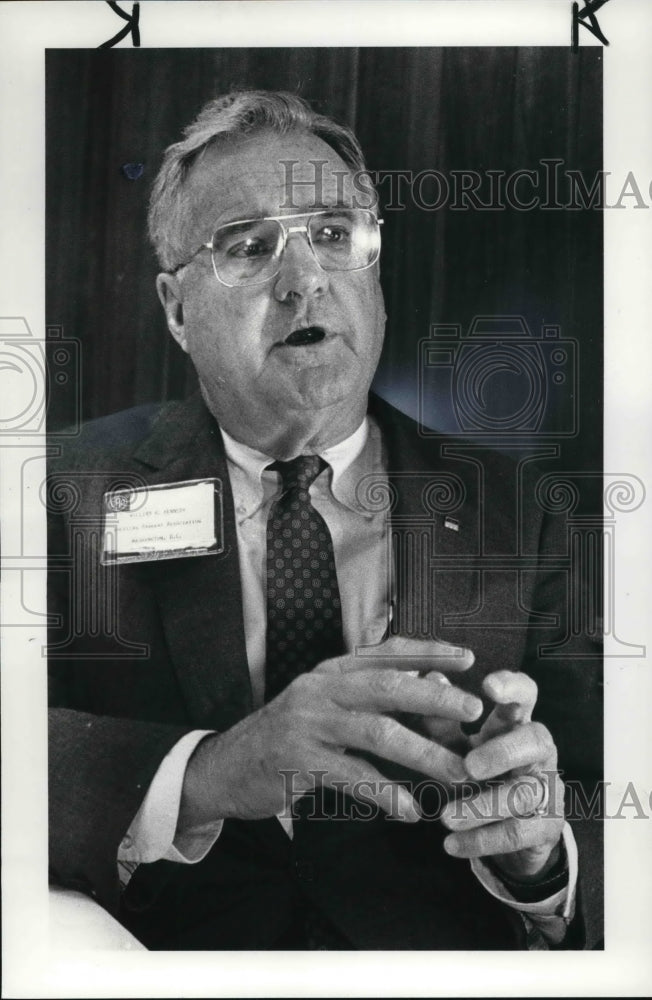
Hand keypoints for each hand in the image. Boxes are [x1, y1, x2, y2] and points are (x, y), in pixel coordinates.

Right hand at [178, 637, 481, 830]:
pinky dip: (386, 794)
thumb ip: (365, 695)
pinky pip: (353, 778)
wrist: (225, 766)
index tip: (467, 657)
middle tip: (474, 712)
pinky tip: (410, 810)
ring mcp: (308, 725)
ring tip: (457, 774)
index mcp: (331, 672)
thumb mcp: (322, 703)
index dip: (428, 651)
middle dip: (436, 697)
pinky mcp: (299, 763)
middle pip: (388, 686)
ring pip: (378, 733)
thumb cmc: (286, 735)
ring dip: (424, 754)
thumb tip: (426, 687)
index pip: (386, 652)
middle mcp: (320, 690)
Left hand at [440, 670, 564, 881]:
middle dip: (503, 752)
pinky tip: (451, 845)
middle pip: (536, 741)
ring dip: (481, 807)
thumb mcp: (457, 748)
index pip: (526, 695)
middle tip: (468, 767)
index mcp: (516, 724)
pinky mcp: (547, 826)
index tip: (488, 685)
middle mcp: (539, 752)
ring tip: (444, 818)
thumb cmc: (479, 774)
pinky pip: (517, 833)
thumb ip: (442, 721)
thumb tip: (430, 678)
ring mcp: (547, 788)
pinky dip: (481, 840)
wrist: (506, 831)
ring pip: (524, 794)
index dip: (513, 686)